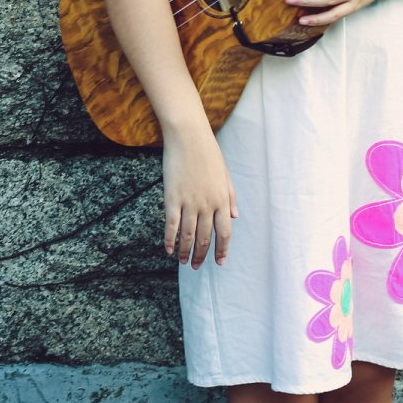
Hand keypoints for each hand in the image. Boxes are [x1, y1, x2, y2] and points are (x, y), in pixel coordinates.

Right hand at [161, 122, 236, 267]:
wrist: (188, 137)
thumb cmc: (208, 153)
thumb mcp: (225, 174)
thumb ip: (231, 197)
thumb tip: (235, 216)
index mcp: (222, 200)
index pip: (224, 233)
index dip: (222, 250)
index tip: (219, 262)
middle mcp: (207, 205)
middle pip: (205, 238)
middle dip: (201, 255)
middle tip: (196, 266)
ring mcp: (189, 202)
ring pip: (187, 235)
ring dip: (185, 251)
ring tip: (182, 261)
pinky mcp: (172, 198)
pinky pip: (171, 225)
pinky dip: (169, 239)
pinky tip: (168, 249)